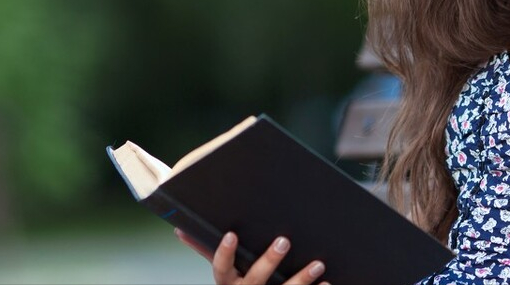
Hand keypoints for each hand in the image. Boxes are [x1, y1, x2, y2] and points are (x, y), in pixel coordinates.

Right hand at [174, 229, 327, 284]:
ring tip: (318, 263)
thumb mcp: (225, 273)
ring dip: (301, 279)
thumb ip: (206, 251)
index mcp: (228, 284)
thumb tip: (180, 229)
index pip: (221, 270)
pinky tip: (329, 283)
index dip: (224, 254)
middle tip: (283, 240)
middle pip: (255, 280)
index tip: (230, 234)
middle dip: (268, 261)